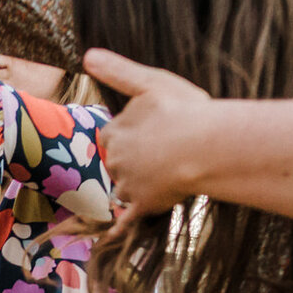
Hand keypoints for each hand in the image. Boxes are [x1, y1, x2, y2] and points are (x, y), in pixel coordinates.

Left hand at [83, 49, 218, 246]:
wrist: (205, 146)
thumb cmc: (182, 111)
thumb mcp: (150, 82)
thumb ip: (118, 71)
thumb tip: (87, 55)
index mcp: (114, 132)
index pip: (111, 137)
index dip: (129, 136)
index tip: (150, 134)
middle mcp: (115, 161)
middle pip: (118, 164)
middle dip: (135, 161)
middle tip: (164, 154)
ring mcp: (128, 185)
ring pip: (125, 188)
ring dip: (138, 186)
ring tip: (168, 176)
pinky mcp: (142, 205)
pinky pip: (125, 221)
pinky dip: (117, 229)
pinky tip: (110, 237)